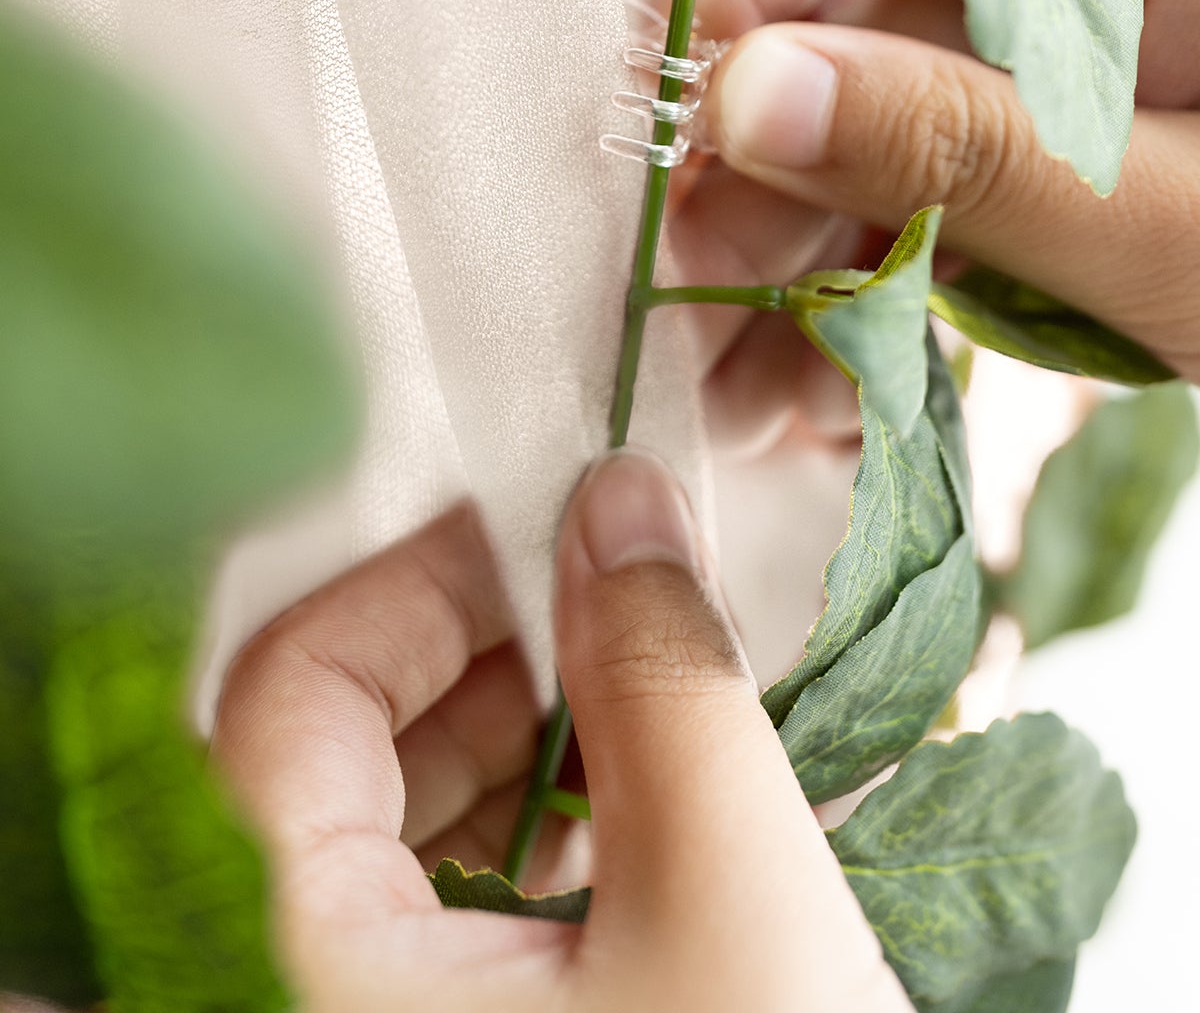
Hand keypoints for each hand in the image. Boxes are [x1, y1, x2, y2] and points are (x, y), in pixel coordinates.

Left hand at [214, 450, 910, 1012]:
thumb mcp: (724, 888)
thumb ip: (662, 671)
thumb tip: (623, 496)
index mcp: (310, 975)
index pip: (279, 713)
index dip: (402, 591)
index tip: (530, 523)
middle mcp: (307, 1004)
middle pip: (334, 761)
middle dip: (479, 652)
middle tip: (609, 585)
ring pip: (401, 828)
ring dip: (521, 729)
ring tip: (644, 680)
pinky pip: (457, 905)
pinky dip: (539, 822)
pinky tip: (637, 799)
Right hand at [674, 0, 1199, 453]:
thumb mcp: (1180, 225)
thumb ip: (963, 146)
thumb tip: (737, 92)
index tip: (696, 126)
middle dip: (749, 147)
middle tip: (690, 292)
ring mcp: (1062, 43)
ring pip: (863, 99)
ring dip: (790, 240)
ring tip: (744, 389)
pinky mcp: (1064, 130)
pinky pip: (926, 169)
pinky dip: (865, 269)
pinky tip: (820, 382)